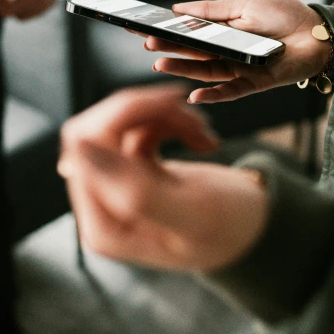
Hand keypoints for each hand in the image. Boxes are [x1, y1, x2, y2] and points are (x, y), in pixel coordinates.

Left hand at [58, 85, 268, 270]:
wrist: (256, 231)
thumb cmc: (231, 229)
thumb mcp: (192, 213)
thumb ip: (136, 191)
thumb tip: (78, 150)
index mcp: (105, 226)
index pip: (84, 147)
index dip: (123, 113)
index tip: (174, 103)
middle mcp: (101, 207)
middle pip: (96, 129)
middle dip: (144, 111)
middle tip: (191, 113)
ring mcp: (115, 187)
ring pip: (117, 123)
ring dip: (163, 116)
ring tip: (204, 132)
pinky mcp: (131, 170)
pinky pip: (135, 127)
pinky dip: (170, 123)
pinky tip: (201, 139)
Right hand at [144, 0, 330, 102]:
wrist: (319, 31)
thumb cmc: (285, 15)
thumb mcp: (244, 5)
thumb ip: (211, 11)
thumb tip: (178, 9)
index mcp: (223, 33)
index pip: (190, 35)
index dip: (168, 34)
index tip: (144, 30)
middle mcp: (228, 53)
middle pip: (194, 54)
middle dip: (170, 49)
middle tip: (146, 44)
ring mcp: (240, 69)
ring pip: (206, 73)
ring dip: (183, 70)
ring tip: (160, 63)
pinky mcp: (255, 83)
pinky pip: (230, 92)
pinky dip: (213, 96)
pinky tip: (194, 95)